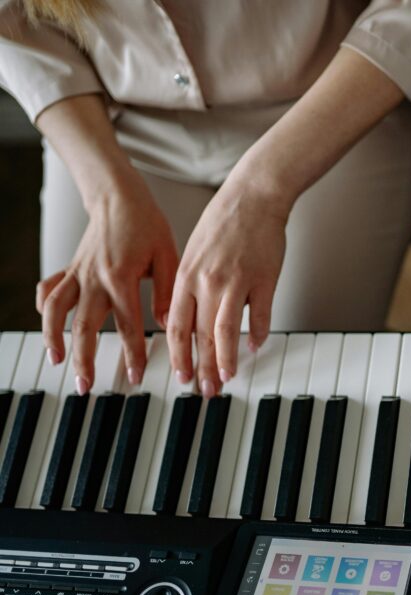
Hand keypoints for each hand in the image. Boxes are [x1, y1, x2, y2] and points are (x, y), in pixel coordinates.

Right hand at [36, 173, 177, 394]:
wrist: (118, 196)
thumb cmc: (147, 224)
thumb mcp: (169, 256)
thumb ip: (165, 292)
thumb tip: (167, 325)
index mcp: (121, 278)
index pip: (127, 326)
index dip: (132, 354)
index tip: (136, 377)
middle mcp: (94, 279)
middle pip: (84, 328)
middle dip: (84, 360)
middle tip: (86, 386)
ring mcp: (78, 274)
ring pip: (57, 312)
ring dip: (54, 339)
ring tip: (57, 363)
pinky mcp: (70, 269)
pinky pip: (51, 291)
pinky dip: (46, 310)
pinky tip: (49, 326)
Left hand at [167, 179, 286, 397]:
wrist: (254, 195)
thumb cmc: (224, 222)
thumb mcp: (193, 252)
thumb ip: (188, 287)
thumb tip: (185, 320)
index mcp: (186, 276)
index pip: (176, 326)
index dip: (178, 356)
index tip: (181, 376)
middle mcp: (207, 281)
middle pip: (200, 335)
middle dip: (201, 367)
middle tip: (204, 390)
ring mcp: (236, 281)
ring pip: (226, 331)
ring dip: (226, 359)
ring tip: (227, 378)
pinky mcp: (263, 279)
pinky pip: (260, 315)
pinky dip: (258, 334)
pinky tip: (255, 346)